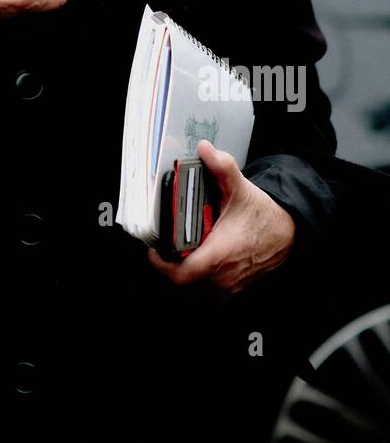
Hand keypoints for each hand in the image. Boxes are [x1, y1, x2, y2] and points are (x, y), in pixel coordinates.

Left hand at [146, 140, 296, 298]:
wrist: (288, 233)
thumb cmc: (263, 214)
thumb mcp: (241, 188)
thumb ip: (222, 167)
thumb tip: (204, 149)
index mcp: (220, 254)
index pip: (182, 273)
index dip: (162, 265)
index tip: (154, 249)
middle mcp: (223, 277)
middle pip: (183, 281)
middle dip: (171, 263)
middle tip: (166, 244)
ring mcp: (228, 288)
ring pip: (193, 289)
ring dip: (184, 273)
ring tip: (179, 252)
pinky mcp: (232, 291)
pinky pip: (206, 293)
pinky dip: (198, 281)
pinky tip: (196, 261)